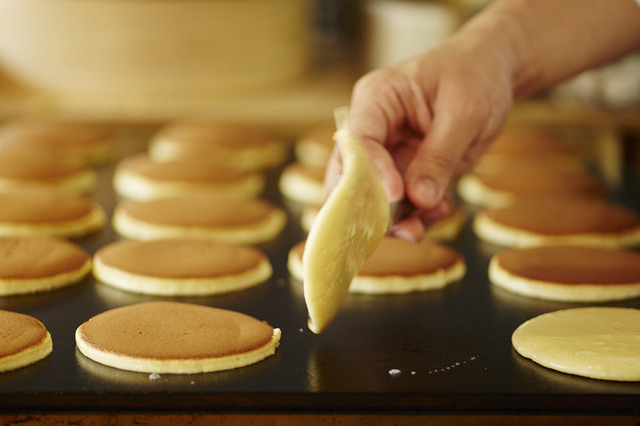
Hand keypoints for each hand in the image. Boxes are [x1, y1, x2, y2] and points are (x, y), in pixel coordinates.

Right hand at [325, 36, 513, 241]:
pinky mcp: (404, 172)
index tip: (395, 196)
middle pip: (351, 176)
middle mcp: (373, 128)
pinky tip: (439, 209)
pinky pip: (401, 204)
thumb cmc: (475, 76)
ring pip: (373, 198)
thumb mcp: (465, 114)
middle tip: (397, 229)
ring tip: (422, 226)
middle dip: (370, 208)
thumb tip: (418, 198)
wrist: (492, 73)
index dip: (370, 173)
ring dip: (396, 219)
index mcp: (377, 99)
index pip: (358, 141)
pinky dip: (416, 216)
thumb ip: (439, 157)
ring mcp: (386, 153)